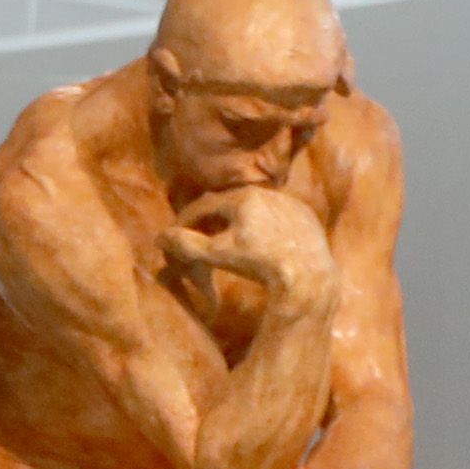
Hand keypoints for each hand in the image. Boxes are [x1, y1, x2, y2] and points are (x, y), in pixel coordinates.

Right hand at [164, 185, 332, 341]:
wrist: (308, 275)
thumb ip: (188, 244)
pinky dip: (265, 227)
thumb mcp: (218, 255)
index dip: (188, 220)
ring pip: (256, 209)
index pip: (206, 205)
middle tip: (201, 235)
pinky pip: (279, 218)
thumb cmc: (260, 264)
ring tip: (231, 239)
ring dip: (239, 221)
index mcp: (243, 197)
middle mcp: (267, 193)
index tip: (177, 233)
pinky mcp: (307, 217)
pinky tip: (263, 243)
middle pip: (231, 205)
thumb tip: (160, 237)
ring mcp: (290, 203)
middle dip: (213, 220)